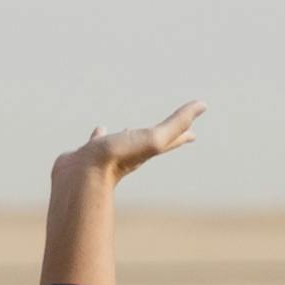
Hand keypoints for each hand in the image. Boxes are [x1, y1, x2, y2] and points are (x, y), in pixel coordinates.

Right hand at [55, 102, 203, 186]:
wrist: (81, 179)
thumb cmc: (118, 159)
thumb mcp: (155, 139)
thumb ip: (177, 123)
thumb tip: (203, 105)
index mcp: (146, 150)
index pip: (171, 140)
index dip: (183, 133)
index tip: (194, 134)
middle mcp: (129, 153)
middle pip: (148, 141)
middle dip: (158, 136)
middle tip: (166, 131)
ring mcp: (107, 154)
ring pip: (120, 141)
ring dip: (126, 135)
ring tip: (127, 129)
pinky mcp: (87, 154)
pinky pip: (96, 142)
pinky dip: (98, 135)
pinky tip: (98, 130)